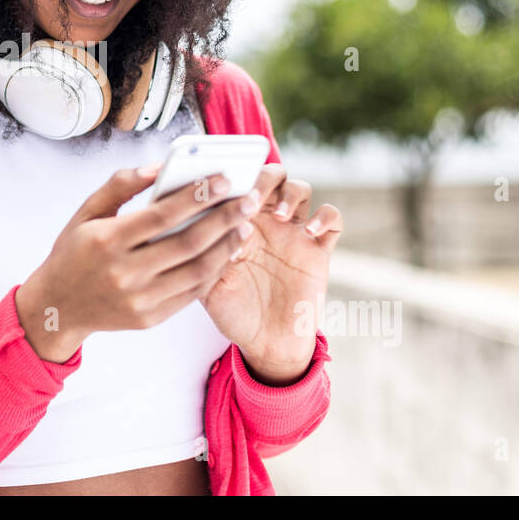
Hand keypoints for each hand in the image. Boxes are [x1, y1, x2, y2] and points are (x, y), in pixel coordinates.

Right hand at [16, 162, 260, 361]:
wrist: (58, 307)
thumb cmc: (75, 251)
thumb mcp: (86, 212)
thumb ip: (120, 185)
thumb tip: (160, 166)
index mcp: (107, 241)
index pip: (162, 215)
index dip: (197, 195)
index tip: (224, 178)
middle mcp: (124, 273)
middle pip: (187, 243)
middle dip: (224, 219)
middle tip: (248, 200)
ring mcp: (138, 300)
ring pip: (196, 271)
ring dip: (226, 247)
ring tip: (244, 226)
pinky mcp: (149, 318)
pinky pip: (191, 293)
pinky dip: (213, 271)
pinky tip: (225, 252)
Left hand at [196, 164, 341, 382]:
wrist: (265, 344)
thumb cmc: (232, 310)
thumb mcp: (207, 280)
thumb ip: (201, 252)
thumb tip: (186, 221)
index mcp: (238, 222)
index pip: (239, 182)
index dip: (233, 177)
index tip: (223, 187)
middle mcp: (266, 221)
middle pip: (271, 175)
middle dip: (263, 177)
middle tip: (253, 197)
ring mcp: (294, 233)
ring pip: (300, 188)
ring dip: (291, 193)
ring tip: (279, 217)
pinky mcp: (318, 250)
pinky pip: (333, 218)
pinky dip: (325, 217)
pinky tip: (309, 231)